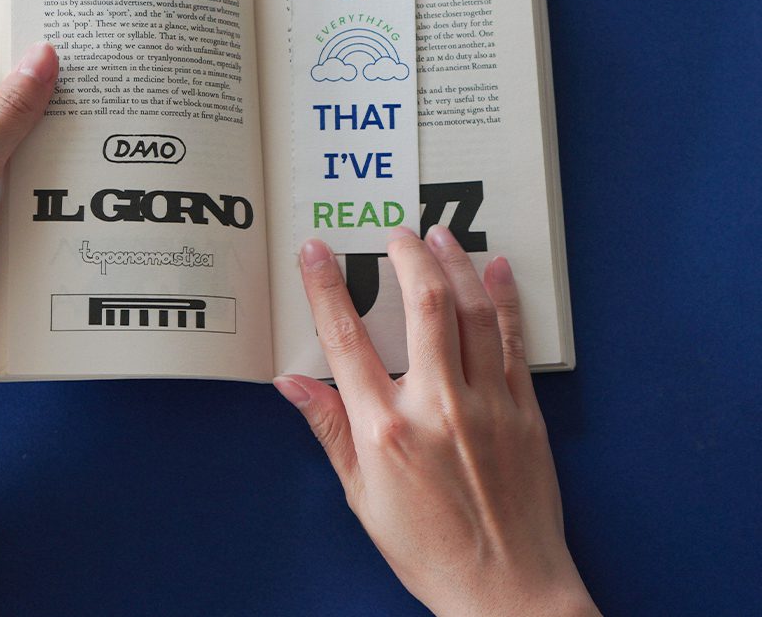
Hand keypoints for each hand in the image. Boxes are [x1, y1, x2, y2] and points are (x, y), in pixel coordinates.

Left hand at [0, 24, 57, 347]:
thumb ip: (13, 110)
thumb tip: (43, 55)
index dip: (11, 40)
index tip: (60, 34)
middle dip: (32, 87)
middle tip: (87, 79)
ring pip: (0, 126)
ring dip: (34, 126)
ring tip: (84, 116)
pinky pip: (2, 159)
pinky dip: (28, 157)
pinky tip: (64, 157)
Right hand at [275, 227, 598, 616]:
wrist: (507, 593)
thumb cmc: (428, 549)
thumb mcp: (362, 494)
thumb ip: (328, 428)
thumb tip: (290, 382)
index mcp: (386, 429)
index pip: (346, 339)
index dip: (326, 286)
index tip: (316, 250)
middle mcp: (437, 406)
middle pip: (422, 305)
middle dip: (406, 255)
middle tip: (396, 232)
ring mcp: (486, 404)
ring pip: (472, 311)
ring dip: (455, 263)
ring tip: (441, 235)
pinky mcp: (523, 410)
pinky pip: (514, 340)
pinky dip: (506, 299)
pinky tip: (498, 270)